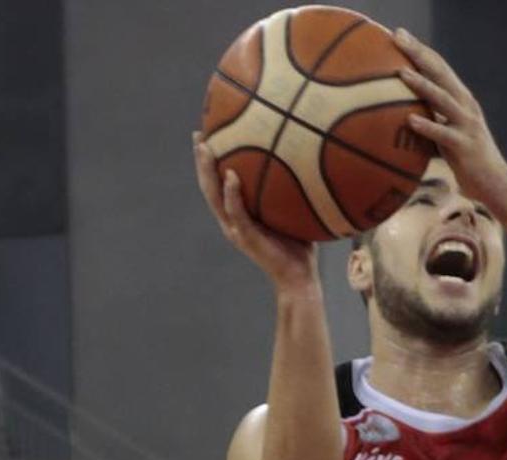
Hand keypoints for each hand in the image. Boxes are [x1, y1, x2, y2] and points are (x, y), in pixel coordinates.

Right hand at [192, 131, 318, 292]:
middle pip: (209, 186)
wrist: (299, 278)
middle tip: (198, 133)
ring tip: (205, 147)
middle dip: (202, 160)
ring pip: (214, 197)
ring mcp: (236, 230)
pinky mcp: (246, 238)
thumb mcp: (293, 214)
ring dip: (208, 172)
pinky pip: (236, 212)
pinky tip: (232, 175)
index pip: (218, 185)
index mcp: (238, 216)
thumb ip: (291, 194)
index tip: (209, 135)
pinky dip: (232, 194)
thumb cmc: (299, 247)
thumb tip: (308, 164)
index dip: (211, 162)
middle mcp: (231, 222)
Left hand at [393, 29, 506, 203]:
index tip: (399, 35)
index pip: (440, 68)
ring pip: (443, 99)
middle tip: (398, 38)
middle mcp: (466, 106)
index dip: (421, 50)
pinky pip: (443, 134)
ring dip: (422, 85)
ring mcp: (467, 125)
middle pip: (441, 73)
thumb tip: (403, 113)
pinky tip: (410, 120)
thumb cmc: (467, 161)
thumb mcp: (449, 134)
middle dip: (419, 54)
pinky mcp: (465, 146)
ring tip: (401, 73)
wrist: (496, 184)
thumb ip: (433, 119)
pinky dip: (427, 126)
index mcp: (462, 100)